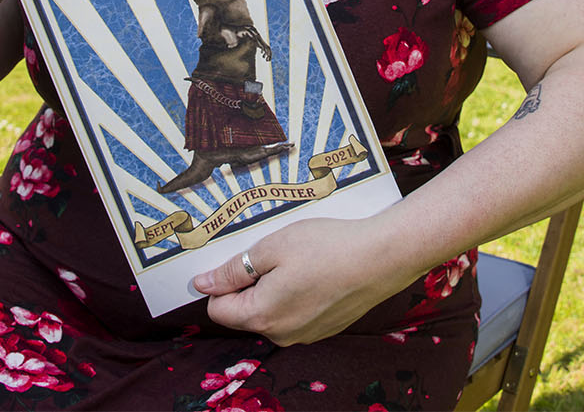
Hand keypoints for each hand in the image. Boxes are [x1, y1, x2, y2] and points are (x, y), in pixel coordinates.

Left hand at [192, 216, 413, 345]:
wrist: (381, 257)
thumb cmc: (326, 247)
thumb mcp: (271, 248)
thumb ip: (233, 270)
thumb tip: (202, 285)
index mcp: (261, 316)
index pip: (218, 308)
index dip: (222, 281)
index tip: (240, 257)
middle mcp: (280, 334)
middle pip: (244, 311)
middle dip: (250, 283)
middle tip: (272, 252)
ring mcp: (305, 335)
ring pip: (271, 312)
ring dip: (274, 287)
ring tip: (297, 259)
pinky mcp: (324, 328)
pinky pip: (295, 314)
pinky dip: (297, 294)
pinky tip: (315, 270)